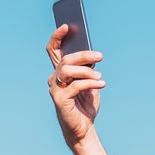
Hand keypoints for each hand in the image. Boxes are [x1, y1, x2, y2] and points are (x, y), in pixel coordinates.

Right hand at [46, 24, 104, 147]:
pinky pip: (75, 86)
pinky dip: (90, 83)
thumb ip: (87, 69)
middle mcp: (54, 78)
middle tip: (100, 56)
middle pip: (65, 59)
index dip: (57, 37)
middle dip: (83, 55)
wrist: (84, 129)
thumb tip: (92, 55)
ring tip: (100, 75)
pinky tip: (101, 84)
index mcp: (60, 72)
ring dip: (86, 71)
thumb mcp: (89, 82)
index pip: (53, 50)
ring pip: (67, 70)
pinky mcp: (59, 100)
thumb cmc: (85, 104)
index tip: (67, 26)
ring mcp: (55, 89)